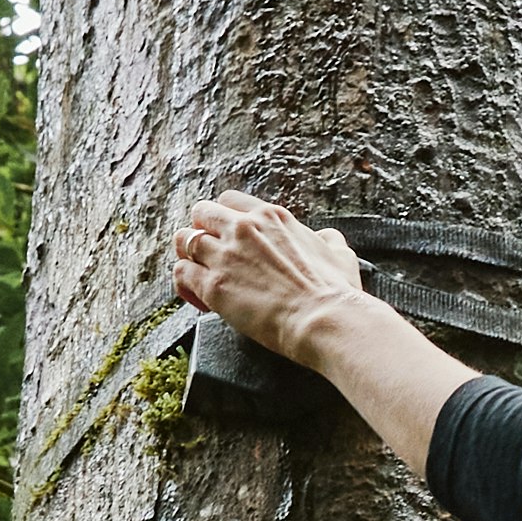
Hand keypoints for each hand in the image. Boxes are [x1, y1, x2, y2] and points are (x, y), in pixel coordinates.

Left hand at [176, 190, 367, 364]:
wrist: (325, 319)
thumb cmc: (335, 291)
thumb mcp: (340, 252)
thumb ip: (328, 239)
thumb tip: (328, 237)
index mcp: (271, 216)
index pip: (228, 201)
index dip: (223, 219)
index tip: (228, 237)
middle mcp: (243, 228)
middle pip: (200, 214)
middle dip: (201, 232)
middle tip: (210, 257)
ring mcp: (225, 256)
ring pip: (183, 240)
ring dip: (188, 257)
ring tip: (199, 276)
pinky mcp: (213, 286)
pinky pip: (181, 273)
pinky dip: (185, 284)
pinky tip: (199, 299)